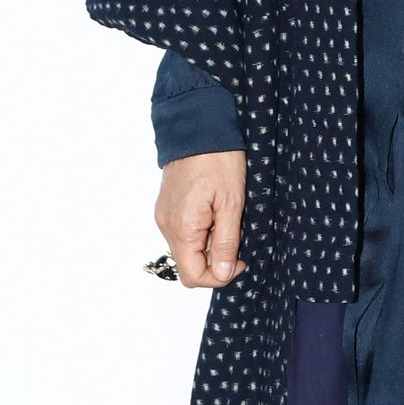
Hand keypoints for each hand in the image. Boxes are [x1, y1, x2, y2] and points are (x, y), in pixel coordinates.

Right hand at [155, 149, 246, 287]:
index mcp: (182, 229)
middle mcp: (167, 226)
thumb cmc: (218, 160)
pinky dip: (201, 231)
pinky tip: (215, 211)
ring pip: (187, 249)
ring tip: (226, 218)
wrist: (198, 128)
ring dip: (209, 244)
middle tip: (236, 236)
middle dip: (215, 259)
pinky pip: (183, 232)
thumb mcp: (232, 203)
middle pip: (189, 264)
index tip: (239, 260)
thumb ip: (226, 242)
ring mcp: (164, 216)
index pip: (192, 276)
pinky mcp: (167, 207)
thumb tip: (222, 274)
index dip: (218, 276)